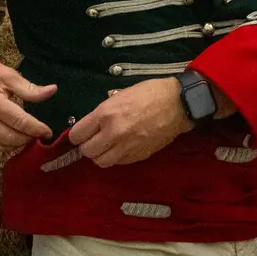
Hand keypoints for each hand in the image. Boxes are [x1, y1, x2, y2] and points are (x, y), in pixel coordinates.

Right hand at [0, 52, 56, 152]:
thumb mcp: (7, 74)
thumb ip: (29, 88)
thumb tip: (52, 91)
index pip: (19, 121)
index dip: (36, 129)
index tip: (47, 132)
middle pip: (9, 138)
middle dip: (26, 139)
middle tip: (36, 134)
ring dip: (13, 145)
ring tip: (23, 137)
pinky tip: (7, 139)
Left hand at [68, 78, 193, 167]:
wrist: (178, 104)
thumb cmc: (150, 93)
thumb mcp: (122, 94)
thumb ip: (105, 109)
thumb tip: (93, 121)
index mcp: (106, 114)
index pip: (77, 135)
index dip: (78, 134)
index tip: (82, 132)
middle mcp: (113, 133)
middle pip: (87, 151)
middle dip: (88, 146)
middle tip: (94, 139)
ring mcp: (126, 147)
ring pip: (101, 162)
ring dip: (101, 155)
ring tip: (107, 146)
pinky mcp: (138, 156)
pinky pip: (118, 162)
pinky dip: (116, 157)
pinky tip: (122, 147)